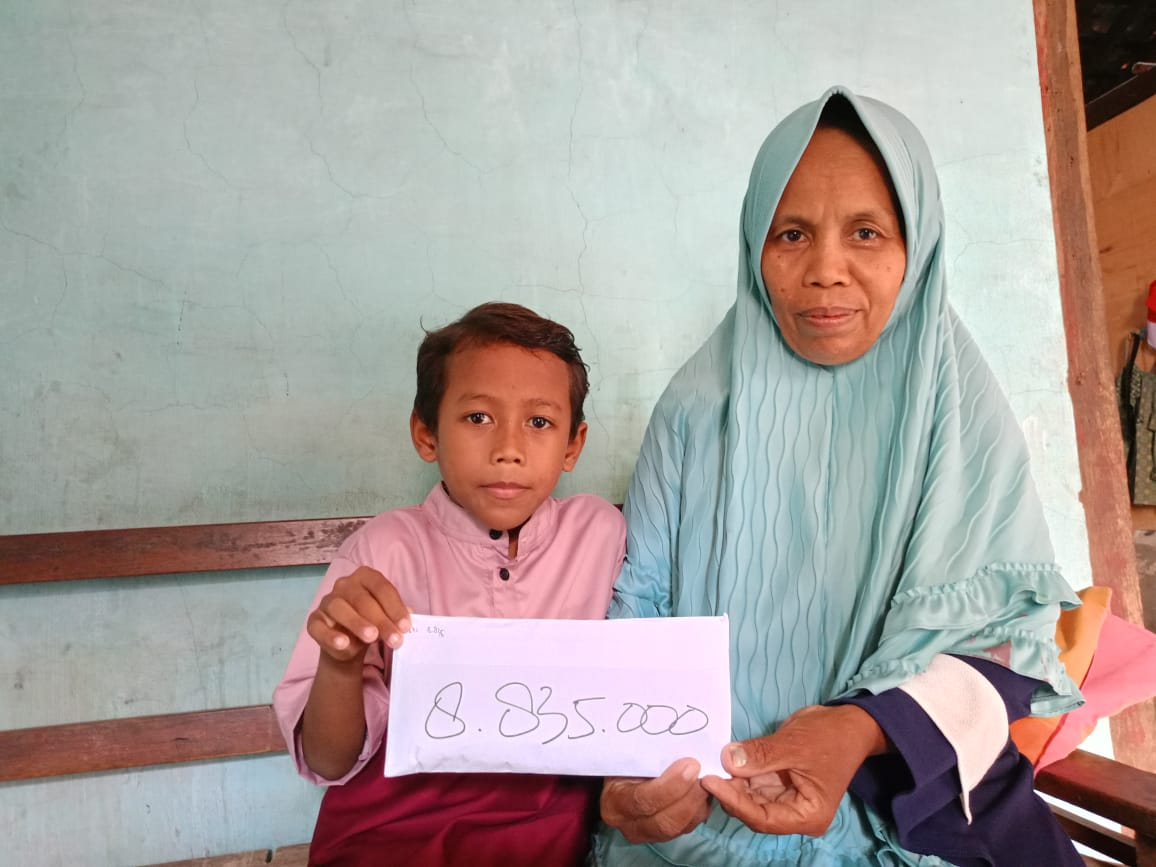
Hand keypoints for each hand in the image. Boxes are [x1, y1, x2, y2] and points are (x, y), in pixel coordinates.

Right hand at [306, 566, 410, 662]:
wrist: (348, 644)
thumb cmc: (371, 622)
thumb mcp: (387, 618)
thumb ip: (396, 615)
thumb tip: (409, 614)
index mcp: (365, 577)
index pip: (381, 588)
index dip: (394, 607)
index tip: (405, 627)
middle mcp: (344, 585)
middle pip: (362, 599)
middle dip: (381, 620)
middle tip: (394, 639)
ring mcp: (327, 601)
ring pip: (340, 608)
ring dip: (357, 623)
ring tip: (372, 638)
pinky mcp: (314, 620)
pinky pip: (319, 626)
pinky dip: (330, 635)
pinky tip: (344, 644)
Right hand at [600, 758, 711, 843]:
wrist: (626, 773)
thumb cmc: (629, 758)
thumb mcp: (631, 752)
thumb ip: (649, 751)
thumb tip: (673, 734)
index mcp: (615, 802)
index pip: (643, 800)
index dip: (670, 786)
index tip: (691, 765)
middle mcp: (630, 825)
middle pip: (665, 822)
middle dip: (690, 797)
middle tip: (706, 774)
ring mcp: (650, 834)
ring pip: (681, 827)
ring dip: (699, 803)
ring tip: (710, 778)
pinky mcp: (668, 835)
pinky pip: (690, 826)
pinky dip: (701, 807)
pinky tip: (706, 787)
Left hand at [700, 704, 884, 836]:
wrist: (847, 723)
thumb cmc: (829, 737)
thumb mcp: (795, 745)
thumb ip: (761, 755)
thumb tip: (727, 760)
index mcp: (807, 815)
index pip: (763, 818)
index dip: (734, 801)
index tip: (710, 781)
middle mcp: (795, 813)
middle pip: (753, 810)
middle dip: (730, 792)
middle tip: (703, 771)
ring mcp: (785, 799)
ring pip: (750, 797)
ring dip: (731, 782)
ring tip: (707, 765)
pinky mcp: (778, 784)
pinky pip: (753, 782)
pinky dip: (738, 773)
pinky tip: (720, 761)